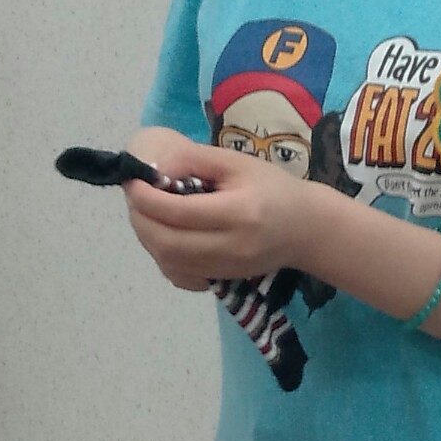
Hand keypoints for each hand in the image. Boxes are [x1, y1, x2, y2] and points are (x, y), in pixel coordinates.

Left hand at [123, 129, 320, 289]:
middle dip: (140, 219)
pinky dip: (161, 257)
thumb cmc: (274, 188)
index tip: (134, 180)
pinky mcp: (221, 279)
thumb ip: (194, 160)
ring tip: (145, 213)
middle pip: (167, 242)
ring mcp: (225, 268)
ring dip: (147, 237)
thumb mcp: (238, 163)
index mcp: (239, 212)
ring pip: (168, 261)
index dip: (146, 197)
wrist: (307, 229)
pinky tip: (164, 236)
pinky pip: (179, 275)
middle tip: (135, 197)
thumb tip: (153, 167)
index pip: (178, 212)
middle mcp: (231, 246)